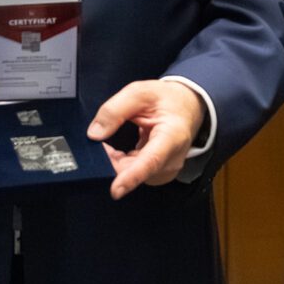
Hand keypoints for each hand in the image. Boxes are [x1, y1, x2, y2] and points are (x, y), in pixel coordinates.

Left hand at [89, 79, 205, 198]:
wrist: (188, 107)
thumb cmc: (168, 100)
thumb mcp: (139, 93)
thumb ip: (114, 110)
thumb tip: (95, 134)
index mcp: (172, 136)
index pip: (151, 161)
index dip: (131, 177)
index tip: (116, 190)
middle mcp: (172, 158)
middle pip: (135, 170)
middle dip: (110, 160)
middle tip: (96, 142)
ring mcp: (166, 169)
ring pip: (132, 174)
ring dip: (115, 162)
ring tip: (109, 143)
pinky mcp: (159, 173)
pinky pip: (134, 173)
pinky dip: (121, 164)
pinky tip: (117, 151)